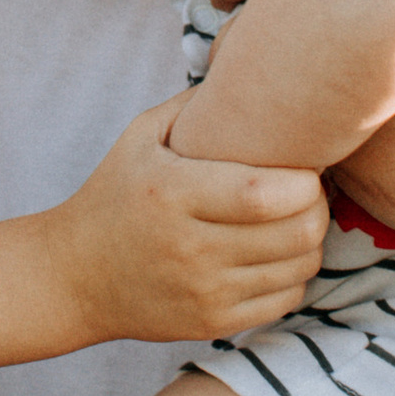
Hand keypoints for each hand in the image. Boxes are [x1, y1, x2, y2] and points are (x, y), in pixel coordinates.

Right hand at [47, 99, 327, 343]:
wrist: (75, 276)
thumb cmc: (116, 194)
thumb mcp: (141, 136)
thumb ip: (198, 105)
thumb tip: (261, 71)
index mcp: (173, 193)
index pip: (266, 193)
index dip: (305, 180)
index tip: (307, 165)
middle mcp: (191, 248)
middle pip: (296, 233)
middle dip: (319, 207)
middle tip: (310, 190)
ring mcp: (204, 292)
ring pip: (300, 268)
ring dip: (311, 241)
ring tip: (296, 219)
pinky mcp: (214, 324)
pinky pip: (286, 301)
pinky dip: (294, 275)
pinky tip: (277, 254)